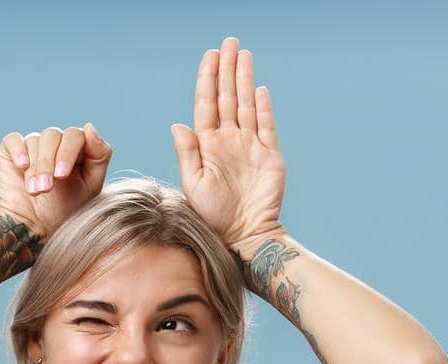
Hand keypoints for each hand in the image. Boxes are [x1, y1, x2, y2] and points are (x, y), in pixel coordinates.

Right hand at [0, 124, 113, 240]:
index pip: (76, 135)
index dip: (68, 153)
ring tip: (35, 191)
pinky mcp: (12, 150)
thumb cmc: (65, 208)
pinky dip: (18, 151)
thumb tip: (89, 126)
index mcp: (78, 148)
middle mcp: (57, 142)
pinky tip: (21, 167)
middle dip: (48, 163)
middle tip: (46, 188)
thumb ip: (99, 155)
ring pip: (35, 141)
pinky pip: (14, 140)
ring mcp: (34, 144)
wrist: (34, 225)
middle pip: (53, 135)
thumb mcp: (90, 185)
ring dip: (35, 169)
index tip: (62, 175)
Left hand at [168, 37, 286, 250]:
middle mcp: (228, 141)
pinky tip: (260, 89)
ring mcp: (250, 146)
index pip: (206, 104)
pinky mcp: (270, 156)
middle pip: (227, 97)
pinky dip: (264, 107)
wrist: (242, 237)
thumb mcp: (194, 185)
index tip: (209, 56)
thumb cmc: (212, 217)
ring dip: (244, 79)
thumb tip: (178, 124)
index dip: (208, 79)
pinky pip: (267, 126)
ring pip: (247, 105)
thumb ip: (188, 153)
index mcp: (208, 145)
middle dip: (227, 69)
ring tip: (243, 54)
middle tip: (228, 42)